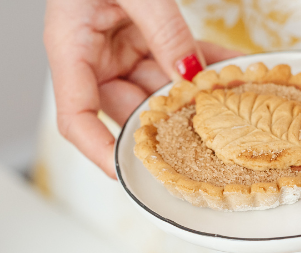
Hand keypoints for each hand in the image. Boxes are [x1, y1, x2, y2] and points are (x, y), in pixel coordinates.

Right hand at [44, 0, 238, 176]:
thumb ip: (162, 29)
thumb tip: (189, 74)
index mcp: (69, 47)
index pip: (76, 119)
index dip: (101, 153)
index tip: (131, 176)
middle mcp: (91, 53)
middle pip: (126, 108)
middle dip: (166, 121)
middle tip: (207, 133)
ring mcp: (117, 44)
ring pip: (155, 85)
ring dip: (192, 93)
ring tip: (229, 100)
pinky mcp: (141, 31)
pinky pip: (172, 56)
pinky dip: (200, 62)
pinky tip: (231, 69)